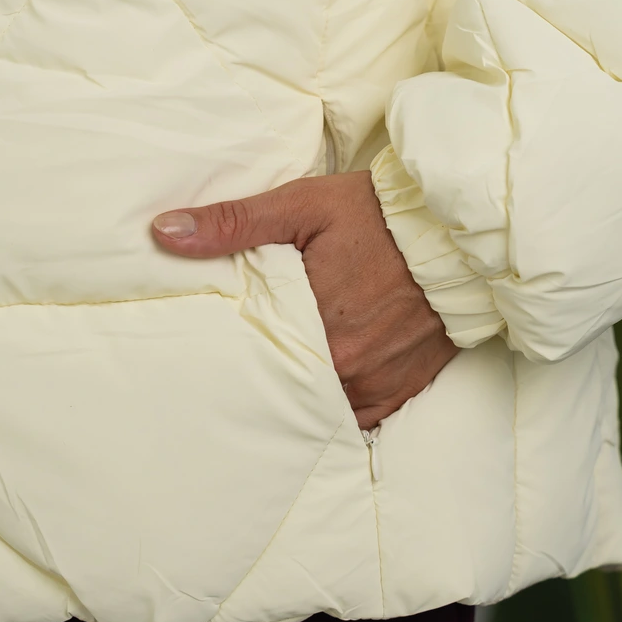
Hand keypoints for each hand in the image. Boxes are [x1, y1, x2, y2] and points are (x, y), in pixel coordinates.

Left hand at [152, 171, 455, 428]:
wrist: (457, 232)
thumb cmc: (376, 214)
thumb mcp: (300, 205)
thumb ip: (232, 223)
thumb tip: (164, 232)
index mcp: (313, 324)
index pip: (250, 355)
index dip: (229, 352)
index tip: (209, 349)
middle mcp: (345, 365)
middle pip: (282, 385)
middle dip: (261, 376)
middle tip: (235, 368)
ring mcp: (376, 382)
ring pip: (317, 405)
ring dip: (298, 392)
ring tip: (275, 378)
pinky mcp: (402, 388)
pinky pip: (359, 416)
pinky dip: (337, 405)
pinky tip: (317, 391)